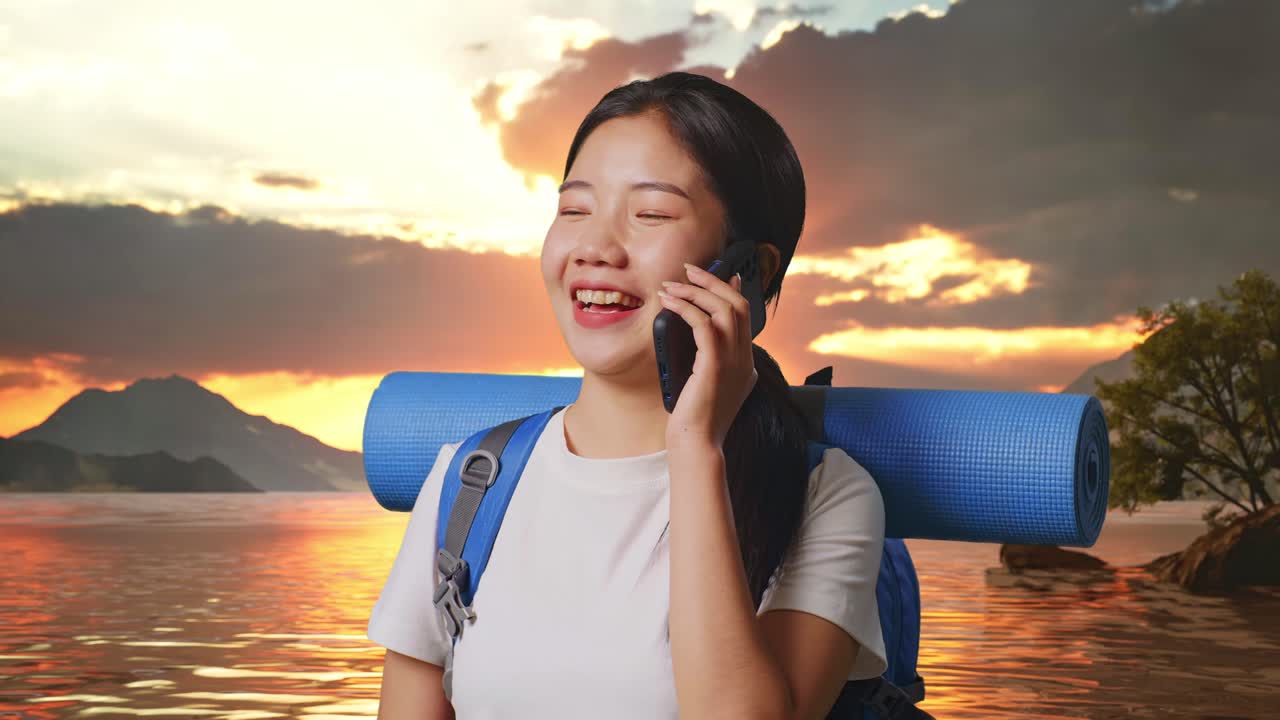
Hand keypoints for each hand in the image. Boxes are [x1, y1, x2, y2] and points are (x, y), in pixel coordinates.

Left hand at [657, 262, 757, 449]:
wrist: (696, 444)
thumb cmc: (694, 419)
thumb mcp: (707, 385)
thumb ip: (710, 363)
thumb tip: (700, 340)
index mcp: (745, 363)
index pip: (746, 316)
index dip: (734, 290)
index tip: (721, 273)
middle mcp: (744, 359)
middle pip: (738, 305)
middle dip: (713, 281)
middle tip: (689, 269)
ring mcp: (733, 362)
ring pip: (724, 309)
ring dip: (696, 291)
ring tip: (671, 285)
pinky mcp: (714, 365)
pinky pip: (703, 324)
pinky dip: (686, 308)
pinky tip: (669, 303)